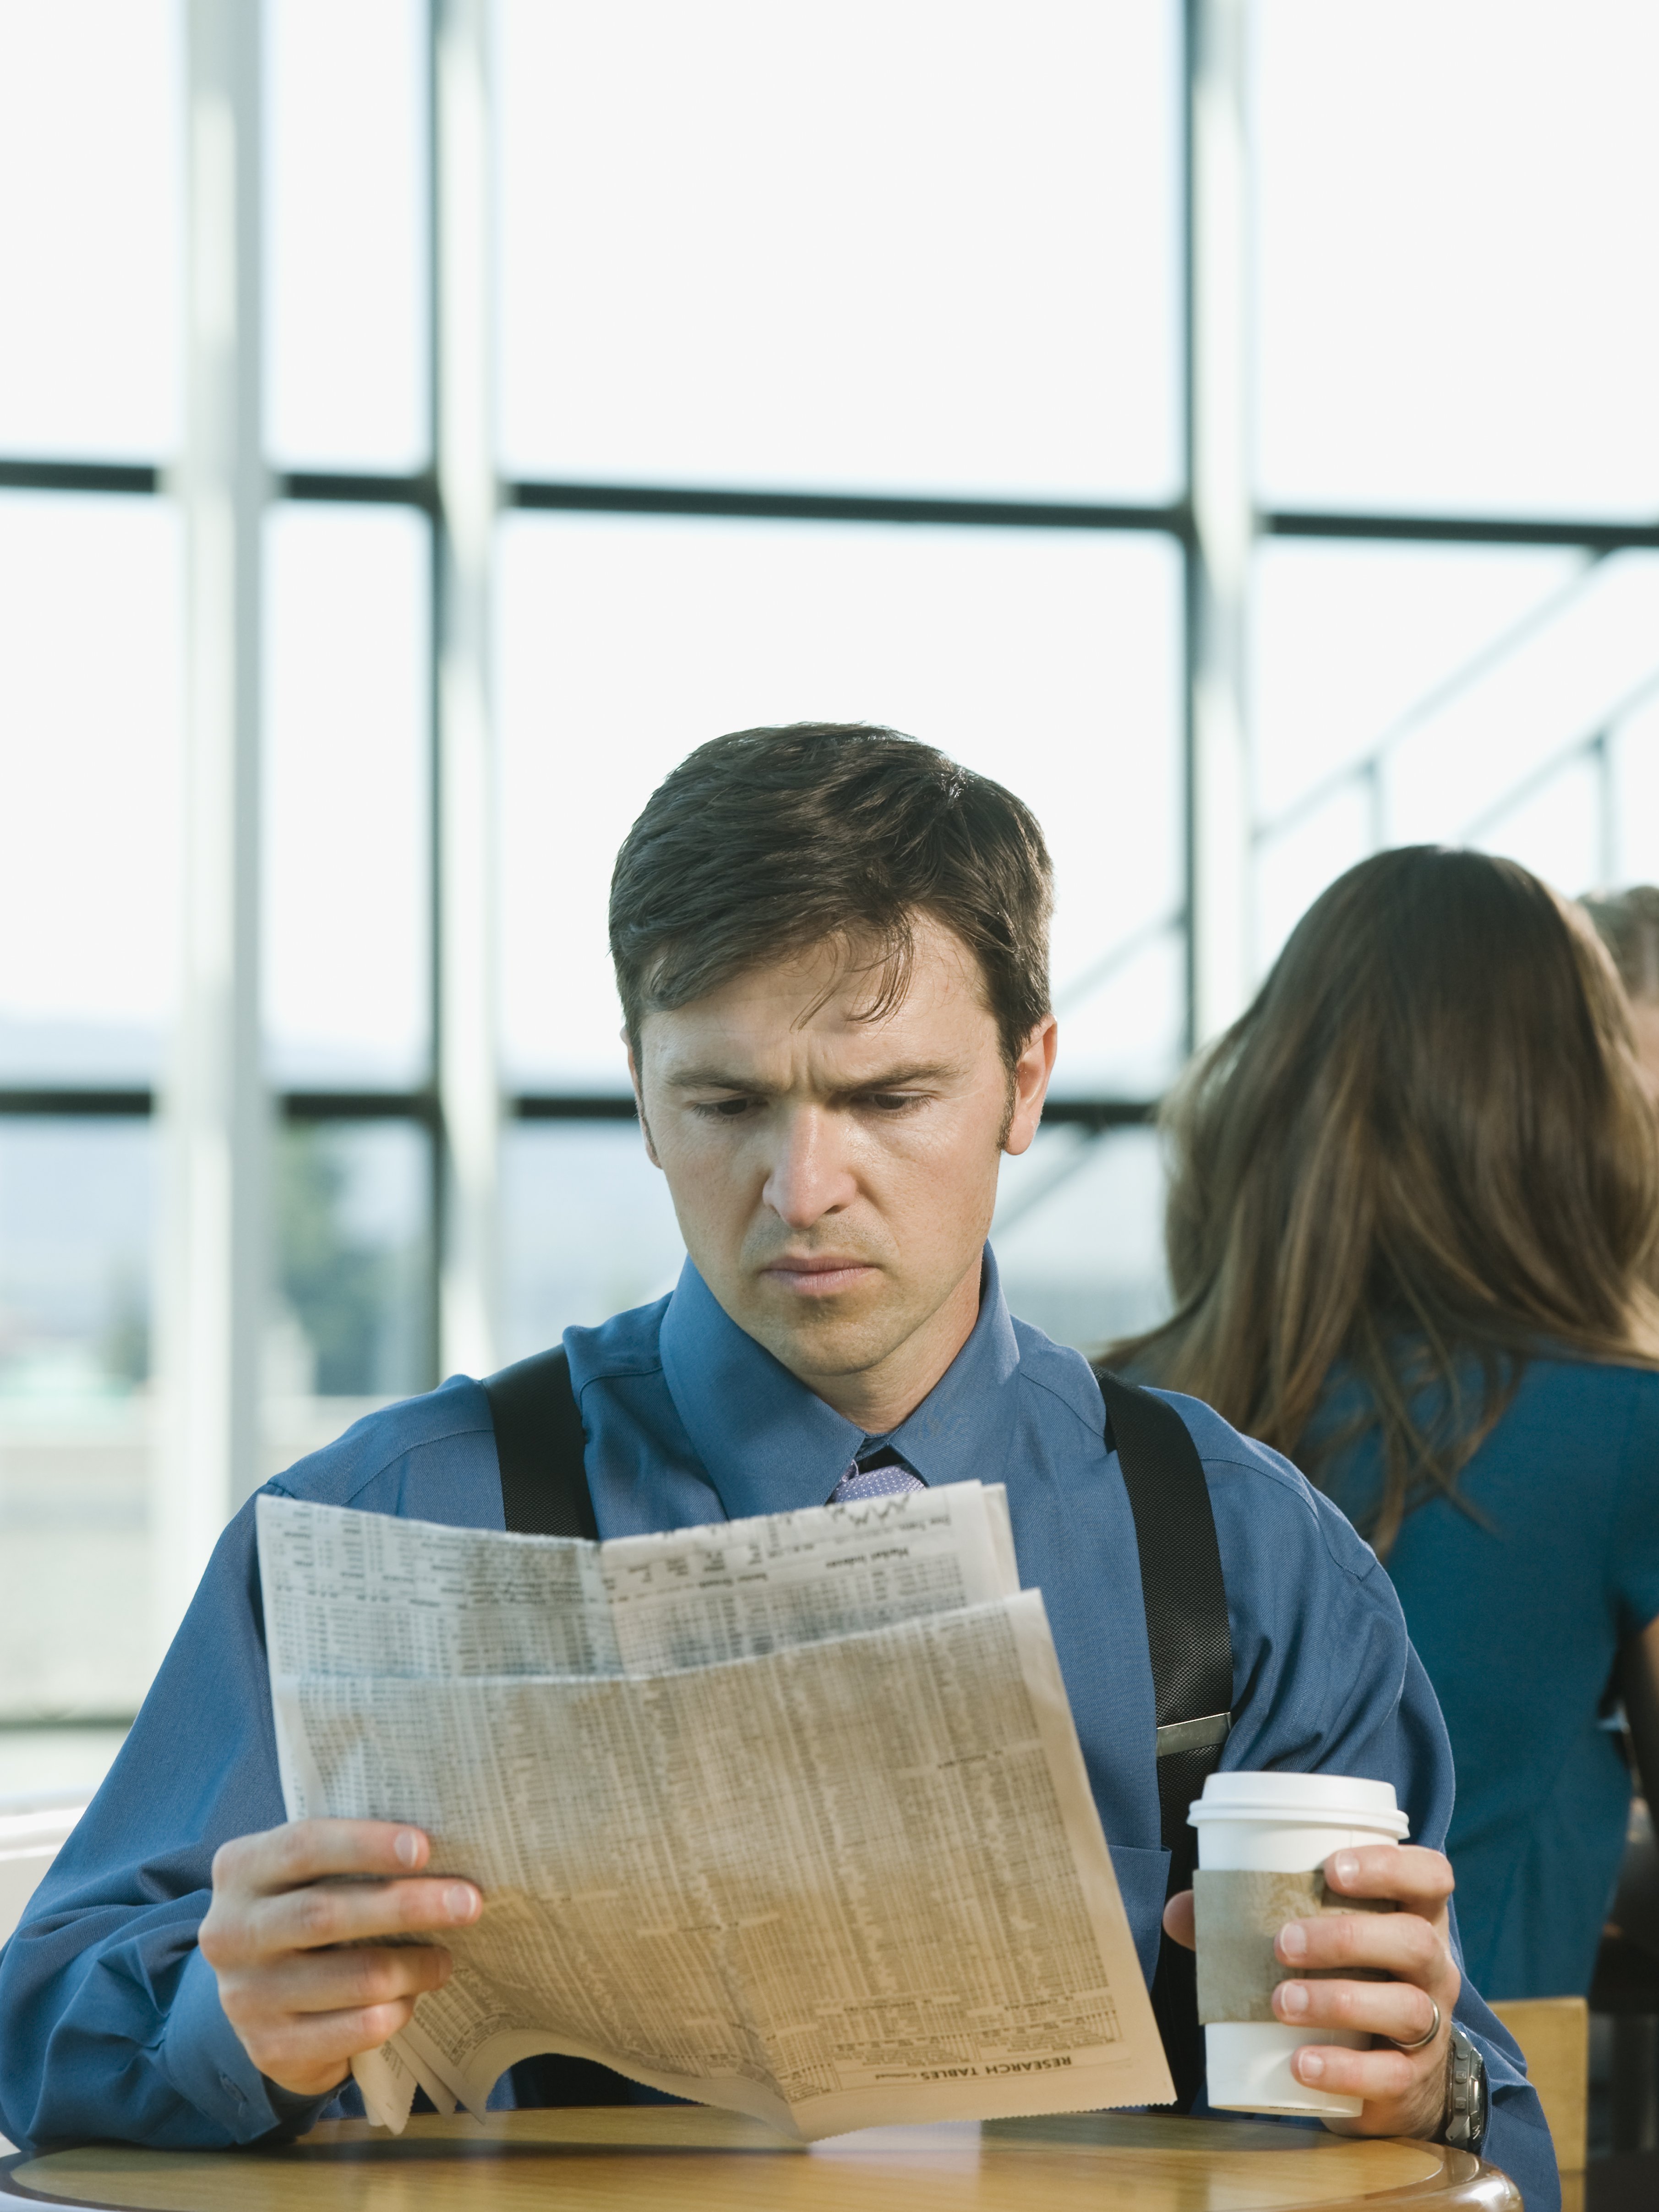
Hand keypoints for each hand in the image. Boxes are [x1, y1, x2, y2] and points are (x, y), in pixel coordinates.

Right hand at [198, 1820, 481, 2099]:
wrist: (258, 1999)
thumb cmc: (302, 1913)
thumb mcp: (305, 1876)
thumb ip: (348, 1856)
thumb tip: (439, 1846)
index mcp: (241, 1870)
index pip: (303, 1846)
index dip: (366, 1844)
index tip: (424, 1848)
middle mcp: (231, 1932)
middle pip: (328, 1914)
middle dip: (408, 1905)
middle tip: (469, 1902)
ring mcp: (246, 1996)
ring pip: (354, 1978)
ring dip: (414, 1966)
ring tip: (445, 1958)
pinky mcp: (271, 2049)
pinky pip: (357, 2028)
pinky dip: (396, 2011)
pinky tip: (410, 1998)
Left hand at [1162, 1844, 1459, 2140]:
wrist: (1387, 2075)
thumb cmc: (1343, 1980)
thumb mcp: (1313, 1943)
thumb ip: (1248, 1922)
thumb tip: (1180, 1912)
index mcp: (1413, 1917)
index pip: (1430, 1877)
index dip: (1391, 1866)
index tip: (1332, 1869)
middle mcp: (1432, 1968)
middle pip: (1414, 1941)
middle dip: (1346, 1938)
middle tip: (1282, 1943)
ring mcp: (1429, 2027)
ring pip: (1406, 2008)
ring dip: (1337, 2000)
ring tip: (1280, 2001)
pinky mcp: (1410, 2079)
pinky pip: (1389, 2075)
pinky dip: (1343, 2069)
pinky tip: (1300, 2064)